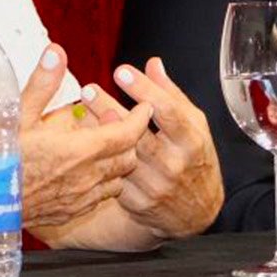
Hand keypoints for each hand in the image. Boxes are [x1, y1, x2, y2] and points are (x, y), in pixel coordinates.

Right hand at [18, 45, 151, 229]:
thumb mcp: (17, 114)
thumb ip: (43, 83)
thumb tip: (56, 52)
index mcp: (80, 150)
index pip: (127, 134)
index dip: (140, 119)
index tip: (144, 107)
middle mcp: (86, 177)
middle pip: (128, 158)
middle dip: (129, 140)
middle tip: (113, 123)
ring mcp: (79, 199)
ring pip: (116, 181)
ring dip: (115, 163)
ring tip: (100, 148)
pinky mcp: (70, 213)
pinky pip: (99, 198)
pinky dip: (101, 183)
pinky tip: (84, 172)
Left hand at [89, 57, 223, 238]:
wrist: (198, 212)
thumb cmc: (195, 160)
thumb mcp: (194, 126)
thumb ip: (172, 95)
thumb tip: (153, 64)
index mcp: (192, 140)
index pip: (168, 111)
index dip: (144, 90)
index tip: (122, 71)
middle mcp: (174, 164)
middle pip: (139, 133)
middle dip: (111, 109)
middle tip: (88, 89)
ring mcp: (156, 185)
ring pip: (121, 155)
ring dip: (98, 133)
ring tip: (78, 111)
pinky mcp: (139, 202)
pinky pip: (113, 178)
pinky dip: (98, 159)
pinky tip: (83, 142)